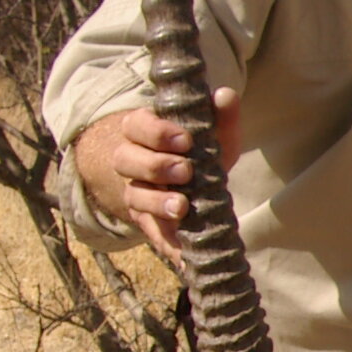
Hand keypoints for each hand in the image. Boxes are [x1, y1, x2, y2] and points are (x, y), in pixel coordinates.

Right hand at [73, 89, 240, 261]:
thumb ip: (220, 117)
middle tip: (184, 170)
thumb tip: (225, 96)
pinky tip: (184, 256)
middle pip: (127, 160)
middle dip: (155, 166)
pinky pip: (152, 235)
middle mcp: (131, 162)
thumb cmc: (197, 152)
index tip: (184, 139)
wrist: (186, 184)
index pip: (136, 126)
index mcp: (141, 133)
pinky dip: (168, 245)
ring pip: (133, 196)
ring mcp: (135, 194)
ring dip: (156, 201)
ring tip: (182, 205)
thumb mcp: (212, 136)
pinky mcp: (147, 223)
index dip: (156, 132)